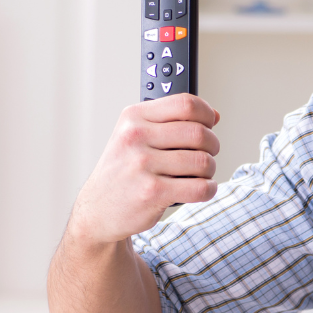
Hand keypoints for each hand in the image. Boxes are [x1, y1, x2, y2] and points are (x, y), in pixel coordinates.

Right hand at [69, 94, 219, 245]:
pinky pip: (200, 187)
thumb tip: (213, 115)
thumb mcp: (136, 137)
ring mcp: (143, 165)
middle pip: (199, 133)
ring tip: (200, 175)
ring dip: (210, 170)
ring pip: (203, 161)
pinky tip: (201, 189)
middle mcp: (136, 137)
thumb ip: (172, 123)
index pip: (185, 103)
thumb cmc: (123, 172)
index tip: (209, 124)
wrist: (99, 209)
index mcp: (134, 117)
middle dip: (212, 146)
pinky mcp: (152, 192)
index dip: (206, 114)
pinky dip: (208, 189)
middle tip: (207, 155)